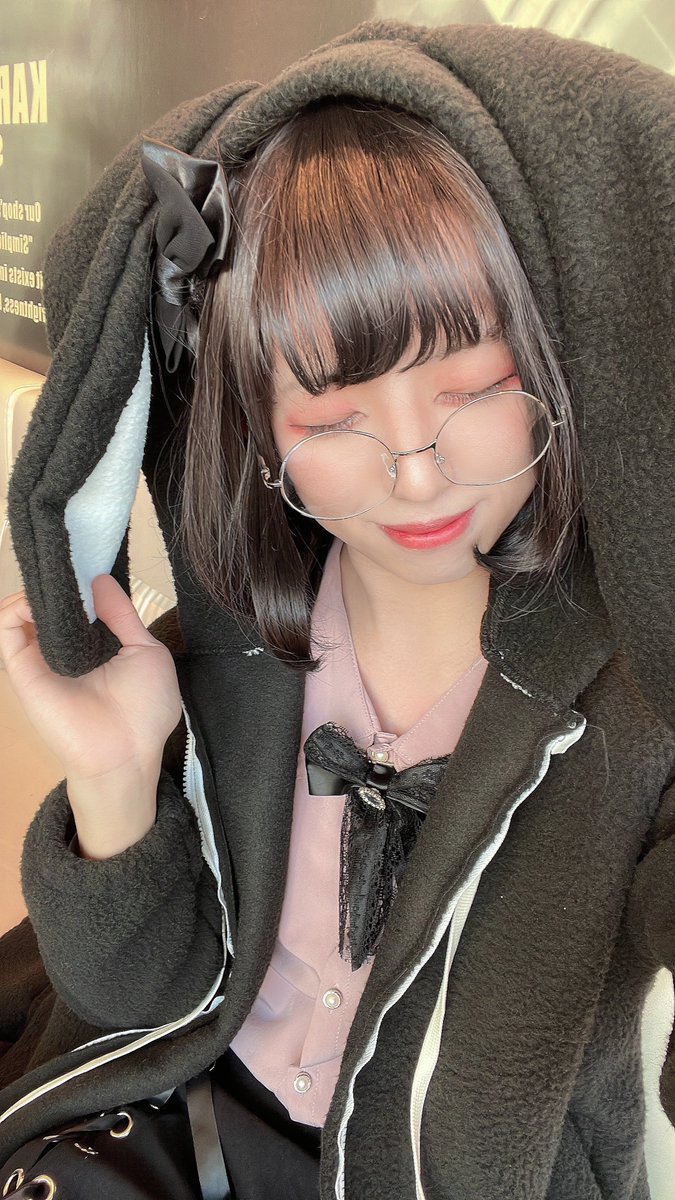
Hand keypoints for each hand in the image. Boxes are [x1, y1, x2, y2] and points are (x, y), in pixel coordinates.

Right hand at [0, 575, 182, 781]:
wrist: (126, 754)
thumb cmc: (145, 709)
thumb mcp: (146, 651)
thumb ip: (122, 615)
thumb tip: (100, 580)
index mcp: (96, 647)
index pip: (77, 606)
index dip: (79, 582)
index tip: (85, 557)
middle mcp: (66, 650)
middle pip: (48, 607)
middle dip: (54, 581)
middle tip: (64, 559)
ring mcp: (42, 660)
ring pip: (21, 614)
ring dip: (33, 591)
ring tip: (52, 579)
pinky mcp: (23, 671)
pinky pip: (7, 632)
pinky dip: (16, 608)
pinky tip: (38, 601)